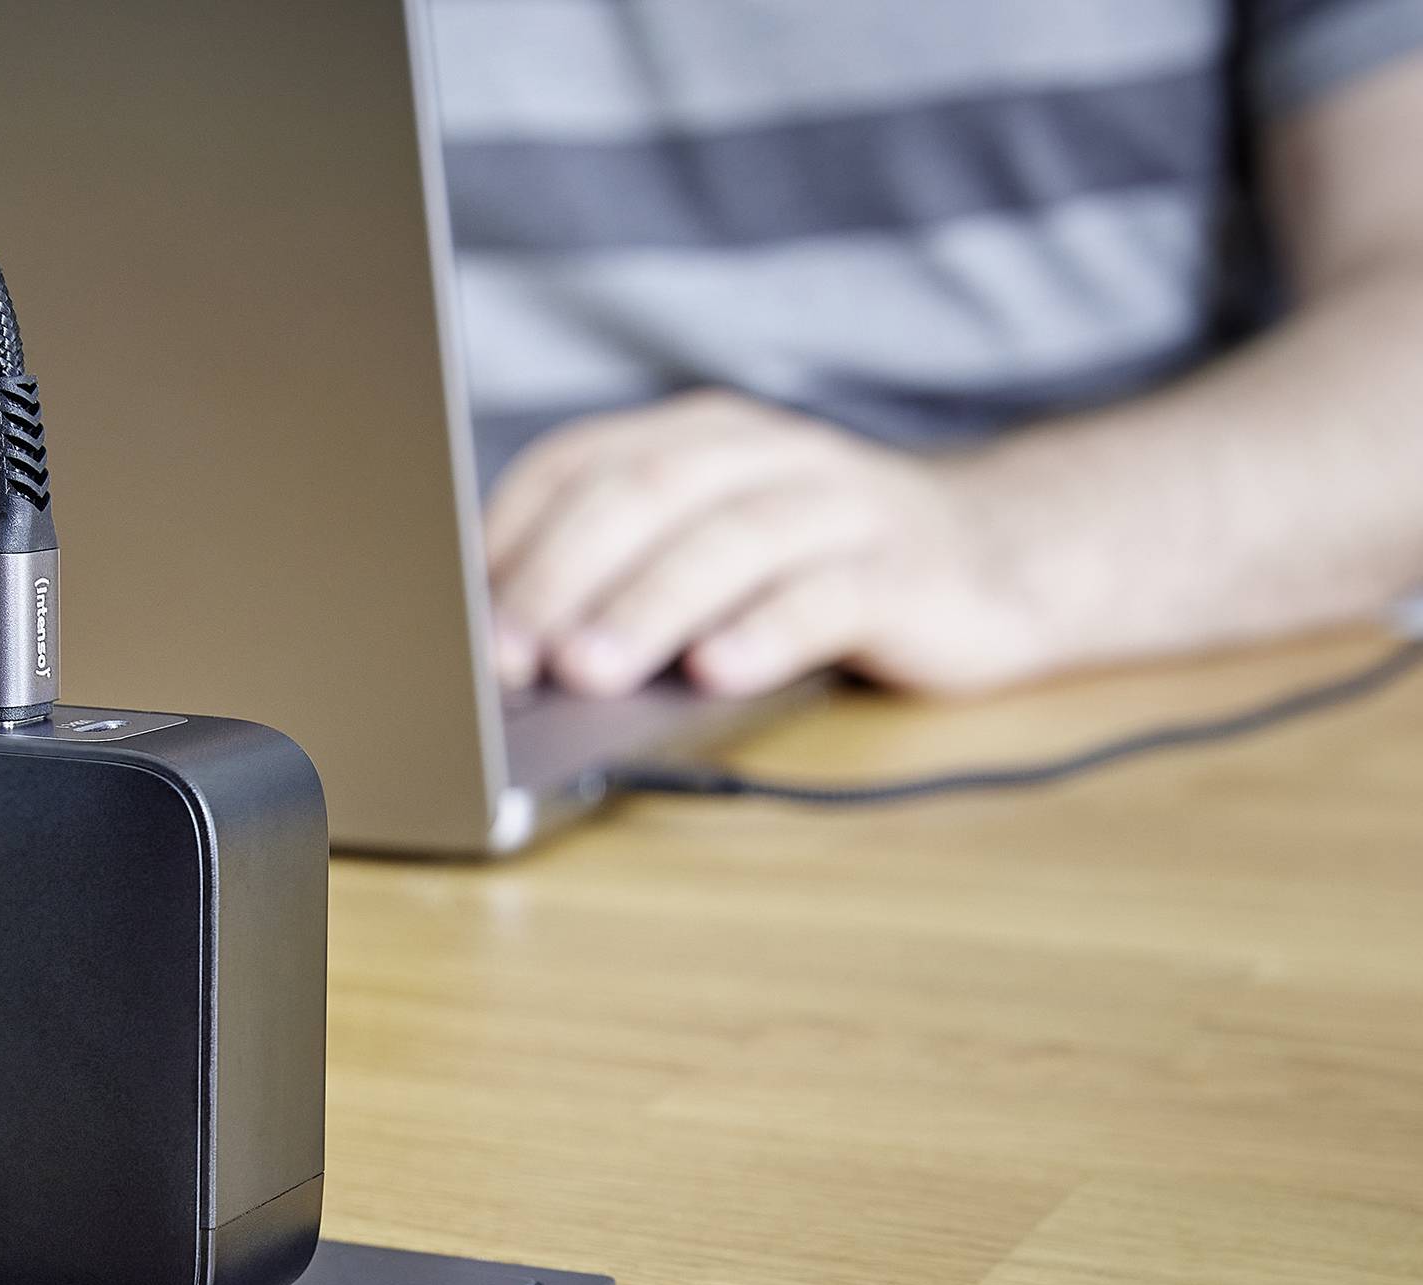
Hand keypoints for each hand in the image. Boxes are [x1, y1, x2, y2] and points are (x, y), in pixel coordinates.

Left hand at [482, 390, 1061, 697]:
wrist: (1001, 559)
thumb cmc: (811, 568)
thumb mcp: (704, 553)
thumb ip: (616, 574)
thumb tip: (494, 648)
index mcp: (693, 438)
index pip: (578, 466)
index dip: (513, 539)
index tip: (457, 617)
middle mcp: (761, 453)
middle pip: (643, 496)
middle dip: (561, 578)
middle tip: (505, 655)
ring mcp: (838, 504)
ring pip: (730, 540)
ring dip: (648, 607)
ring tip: (588, 669)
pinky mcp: (906, 570)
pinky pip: (829, 595)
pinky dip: (766, 632)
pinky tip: (717, 671)